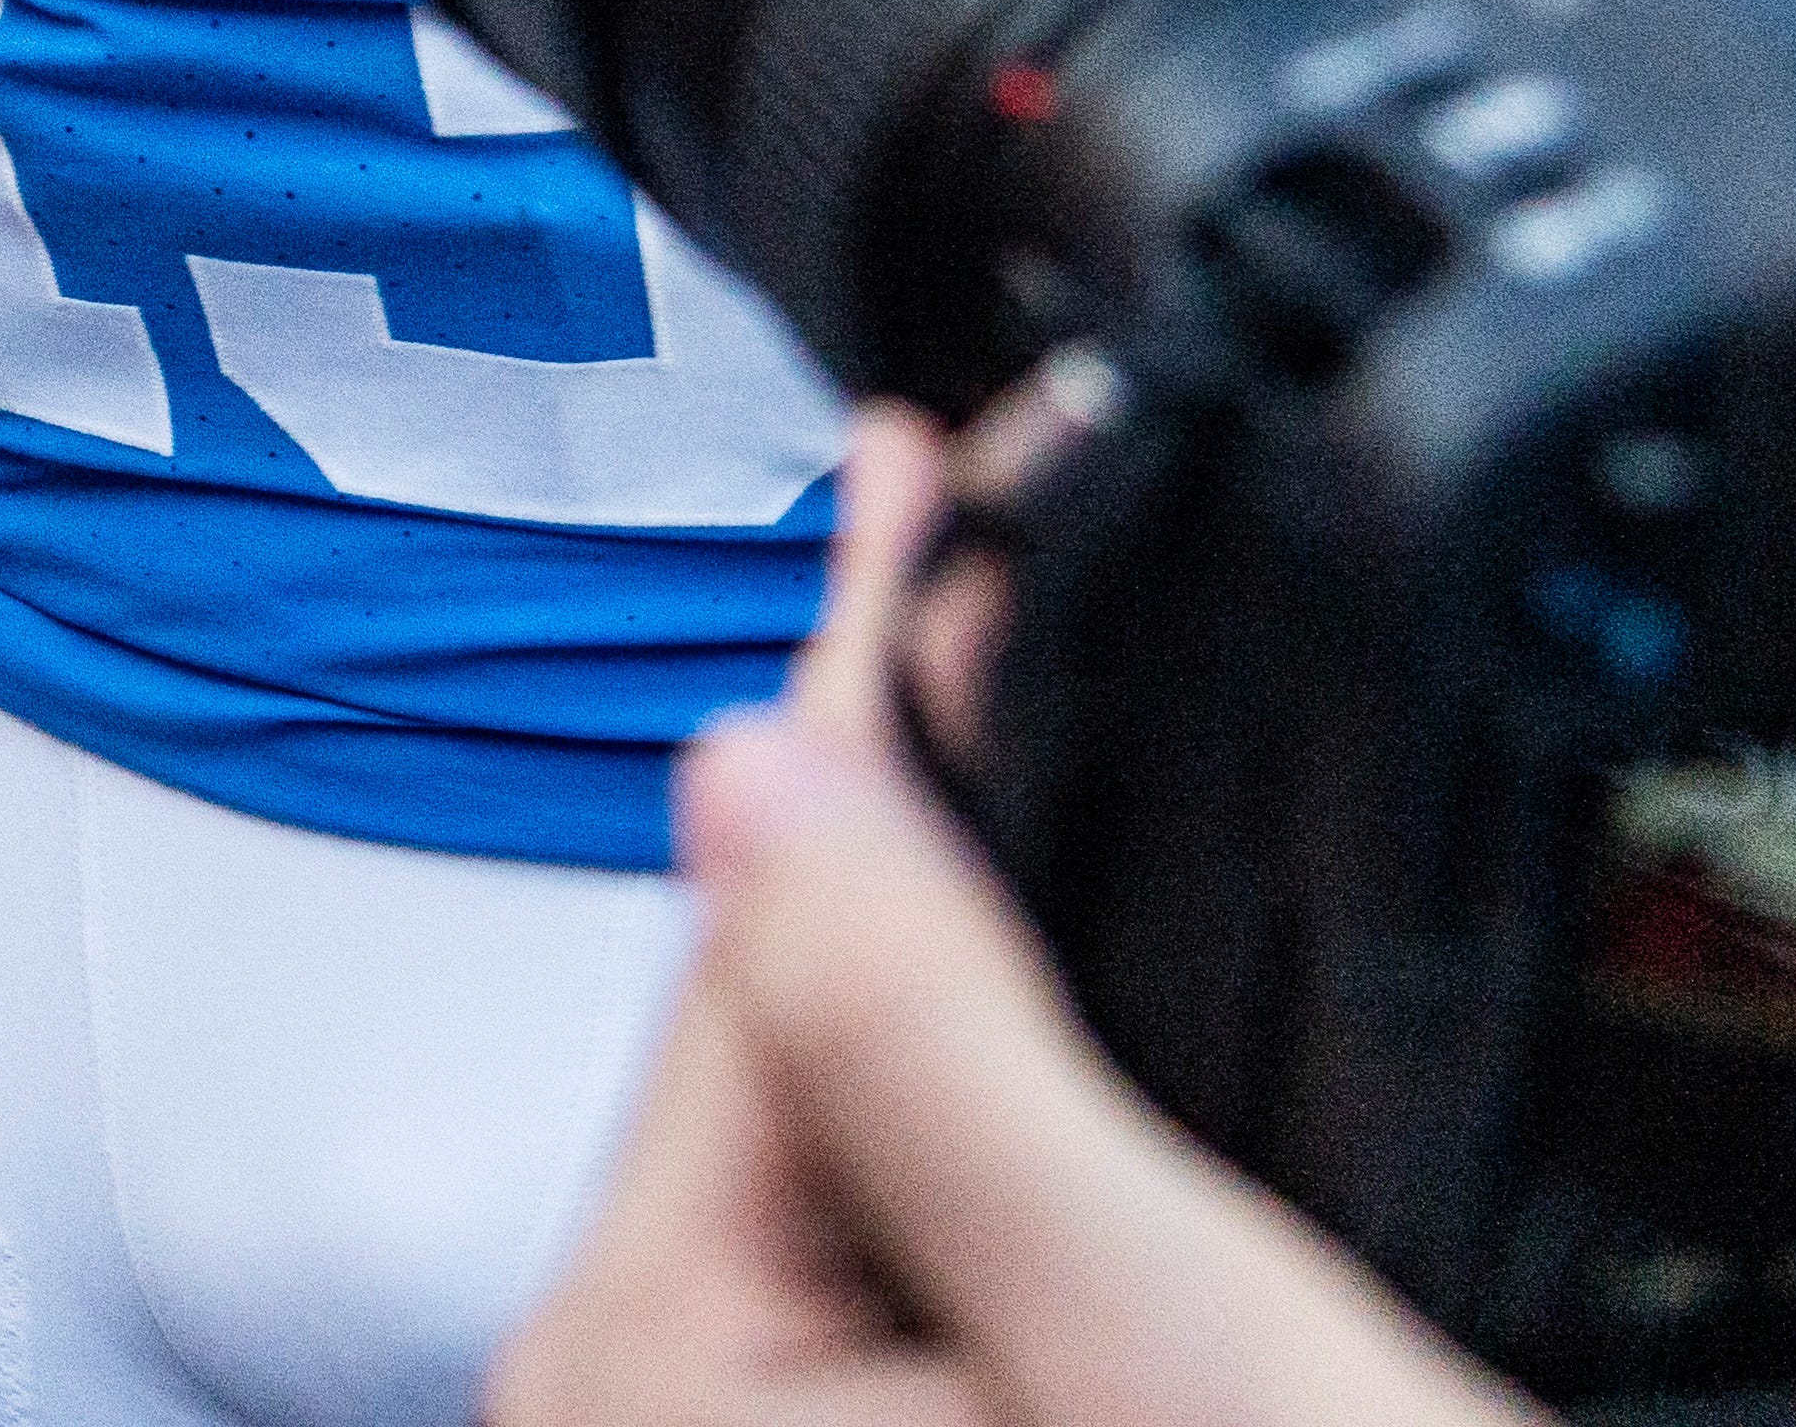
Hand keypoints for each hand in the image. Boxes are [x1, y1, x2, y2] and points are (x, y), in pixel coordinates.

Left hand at [488, 414, 1538, 1426]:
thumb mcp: (1158, 1350)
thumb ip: (933, 1046)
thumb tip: (760, 765)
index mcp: (637, 1363)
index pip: (760, 919)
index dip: (885, 663)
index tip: (938, 464)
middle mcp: (644, 1415)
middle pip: (797, 1000)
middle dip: (917, 774)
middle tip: (978, 513)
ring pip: (859, 1104)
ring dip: (957, 908)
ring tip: (1002, 674)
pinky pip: (908, 1224)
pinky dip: (985, 1071)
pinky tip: (1036, 955)